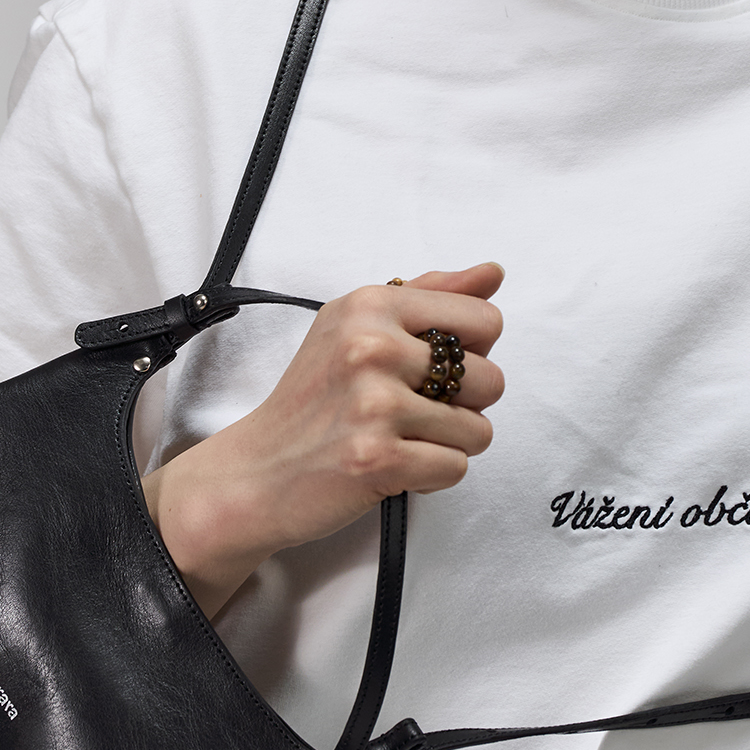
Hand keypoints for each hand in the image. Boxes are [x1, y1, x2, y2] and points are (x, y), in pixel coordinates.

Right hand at [141, 264, 504, 613]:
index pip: (485, 321)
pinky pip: (456, 468)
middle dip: (462, 407)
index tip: (427, 370)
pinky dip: (431, 477)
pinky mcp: (378, 458)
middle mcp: (371, 347)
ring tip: (400, 439)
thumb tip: (493, 272)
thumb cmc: (312, 401)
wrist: (256, 472)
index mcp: (371, 305)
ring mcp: (374, 404)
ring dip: (447, 445)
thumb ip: (430, 296)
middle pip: (490, 379)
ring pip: (478, 430)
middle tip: (409, 412)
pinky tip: (393, 467)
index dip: (470, 354)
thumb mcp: (357, 326)